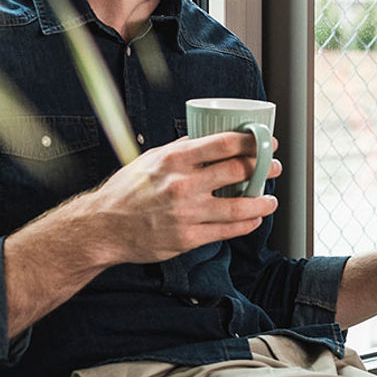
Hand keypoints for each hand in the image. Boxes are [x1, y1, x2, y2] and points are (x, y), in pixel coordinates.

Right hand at [83, 132, 281, 266]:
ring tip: (271, 199)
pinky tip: (254, 218)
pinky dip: (247, 224)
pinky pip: (227, 231)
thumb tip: (210, 138)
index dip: (252, 142)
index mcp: (174, 160)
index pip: (224, 144)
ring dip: (262, 201)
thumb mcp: (151, 159)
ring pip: (238, 206)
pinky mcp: (187, 238)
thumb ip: (181, 150)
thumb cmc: (126, 190)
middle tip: (273, 167)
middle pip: (237, 171)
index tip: (266, 142)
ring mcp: (186, 213)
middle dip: (263, 168)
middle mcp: (182, 185)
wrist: (103, 227)